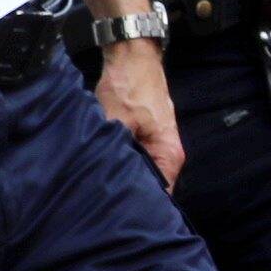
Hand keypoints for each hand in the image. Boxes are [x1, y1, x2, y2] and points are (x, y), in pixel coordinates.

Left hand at [97, 40, 184, 191]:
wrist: (132, 56)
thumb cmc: (129, 87)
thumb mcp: (116, 123)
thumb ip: (114, 154)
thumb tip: (103, 180)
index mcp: (169, 154)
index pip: (162, 194)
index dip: (141, 206)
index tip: (118, 214)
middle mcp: (168, 154)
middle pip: (152, 185)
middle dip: (130, 193)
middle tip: (103, 204)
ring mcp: (158, 145)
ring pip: (142, 172)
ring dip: (125, 176)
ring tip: (101, 188)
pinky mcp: (146, 137)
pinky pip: (136, 159)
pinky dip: (122, 162)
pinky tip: (104, 167)